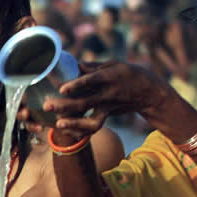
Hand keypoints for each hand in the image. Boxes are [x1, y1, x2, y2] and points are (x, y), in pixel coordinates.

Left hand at [44, 61, 171, 140]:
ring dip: (73, 124)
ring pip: (91, 121)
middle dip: (65, 106)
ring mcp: (108, 108)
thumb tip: (75, 64)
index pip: (92, 81)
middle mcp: (108, 95)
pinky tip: (66, 130)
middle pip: (85, 103)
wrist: (150, 93)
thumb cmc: (129, 73)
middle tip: (46, 106)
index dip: (77, 85)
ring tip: (58, 124)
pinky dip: (80, 132)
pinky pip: (93, 128)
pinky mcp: (108, 116)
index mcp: (109, 78)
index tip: (62, 89)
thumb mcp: (114, 64)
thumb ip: (93, 66)